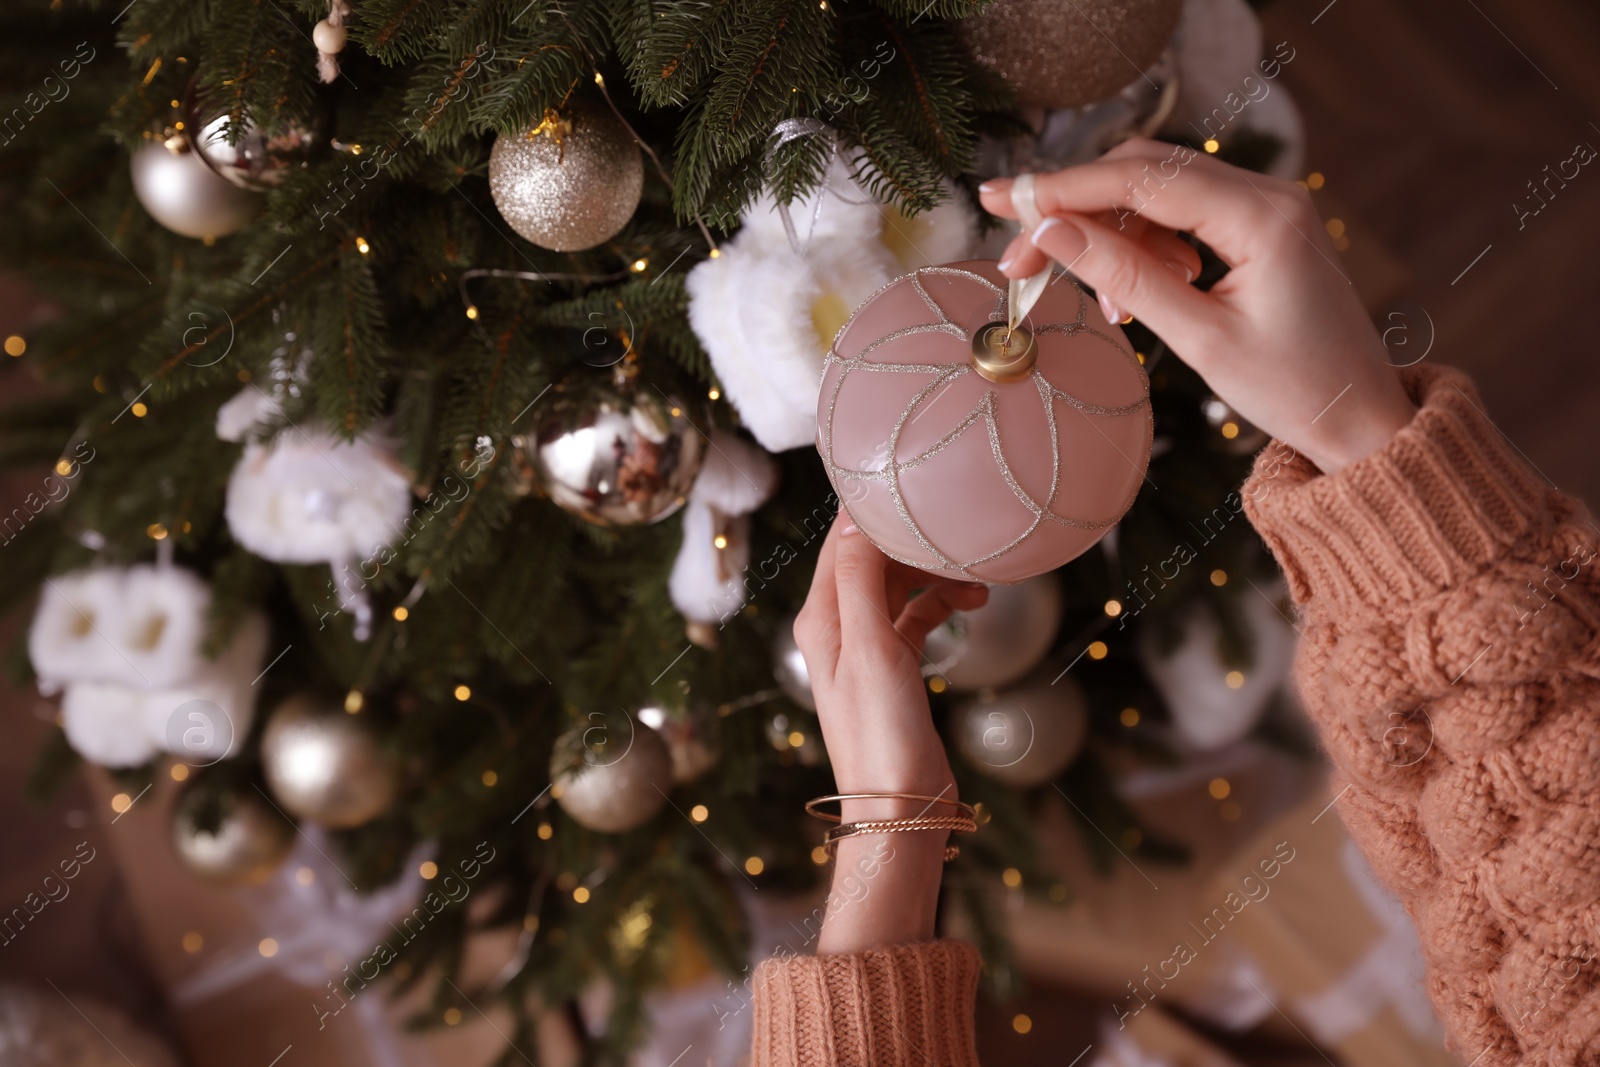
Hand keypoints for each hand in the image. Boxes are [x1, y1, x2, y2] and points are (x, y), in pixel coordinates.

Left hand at [793, 516, 987, 953]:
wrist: (899, 811)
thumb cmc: (881, 735)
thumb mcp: (870, 648)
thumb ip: (859, 580)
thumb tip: (855, 517)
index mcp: (821, 617)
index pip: (841, 541)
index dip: (873, 510)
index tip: (916, 484)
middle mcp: (837, 628)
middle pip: (871, 559)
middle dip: (914, 542)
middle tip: (961, 536)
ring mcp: (866, 650)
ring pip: (898, 587)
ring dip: (933, 574)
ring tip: (978, 579)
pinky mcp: (894, 672)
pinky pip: (915, 618)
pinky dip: (940, 605)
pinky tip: (971, 606)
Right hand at [979, 139, 1415, 474]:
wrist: (1359, 416)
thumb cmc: (1293, 389)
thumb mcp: (1199, 339)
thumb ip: (1125, 277)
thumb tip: (1053, 232)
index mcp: (1262, 216)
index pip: (1140, 179)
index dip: (1061, 188)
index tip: (1000, 198)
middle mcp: (1268, 193)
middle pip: (1144, 171)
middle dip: (1074, 207)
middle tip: (1017, 253)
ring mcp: (1265, 205)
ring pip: (1158, 191)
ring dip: (1107, 233)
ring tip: (1086, 295)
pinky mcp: (1258, 225)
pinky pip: (1181, 215)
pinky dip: (1142, 247)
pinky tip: (1129, 297)